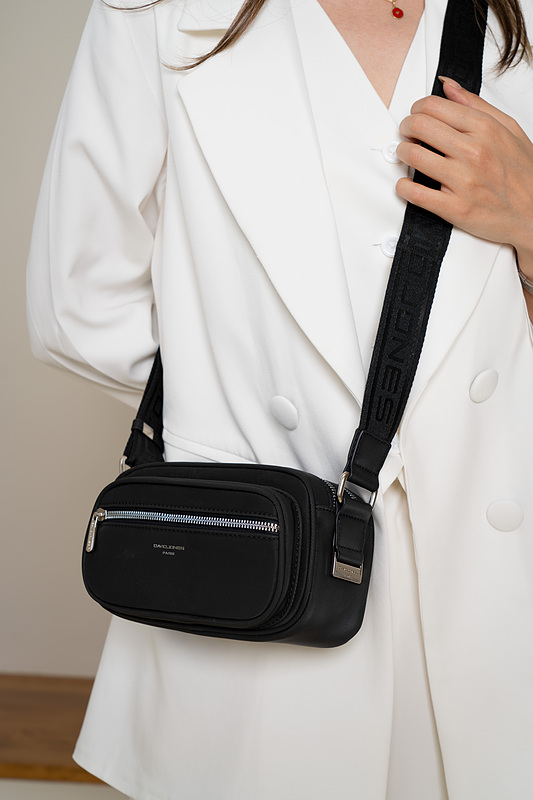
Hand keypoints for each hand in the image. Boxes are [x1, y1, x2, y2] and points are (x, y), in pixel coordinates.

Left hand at [395, 77, 532, 278]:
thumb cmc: (524, 174)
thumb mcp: (508, 129)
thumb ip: (475, 105)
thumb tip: (448, 86)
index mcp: (485, 129)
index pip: (434, 106)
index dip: (417, 109)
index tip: (415, 116)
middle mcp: (473, 152)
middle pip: (419, 126)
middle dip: (406, 128)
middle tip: (407, 135)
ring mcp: (463, 181)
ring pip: (412, 156)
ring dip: (402, 153)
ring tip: (406, 156)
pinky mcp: (455, 208)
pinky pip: (415, 194)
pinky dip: (403, 187)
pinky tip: (406, 184)